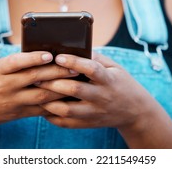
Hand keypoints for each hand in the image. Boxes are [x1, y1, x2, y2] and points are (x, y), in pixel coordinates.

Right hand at [0, 51, 78, 130]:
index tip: (49, 54)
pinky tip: (68, 97)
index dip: (33, 58)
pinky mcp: (19, 113)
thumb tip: (45, 54)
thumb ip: (16, 62)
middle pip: (34, 78)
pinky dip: (55, 103)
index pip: (16, 62)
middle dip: (56, 72)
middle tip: (74, 66)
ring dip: (60, 88)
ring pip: (41, 95)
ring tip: (75, 80)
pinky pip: (40, 109)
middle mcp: (5, 85)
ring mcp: (13, 101)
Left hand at [35, 52, 153, 129]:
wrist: (135, 111)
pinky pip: (66, 123)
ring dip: (48, 101)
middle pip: (74, 90)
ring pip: (67, 110)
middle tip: (36, 75)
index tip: (58, 57)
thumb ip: (95, 58)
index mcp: (108, 80)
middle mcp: (101, 97)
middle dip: (53, 82)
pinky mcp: (88, 124)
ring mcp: (94, 113)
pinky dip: (51, 116)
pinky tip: (42, 106)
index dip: (74, 62)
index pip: (90, 69)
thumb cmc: (119, 83)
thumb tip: (73, 48)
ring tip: (36, 90)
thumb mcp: (114, 67)